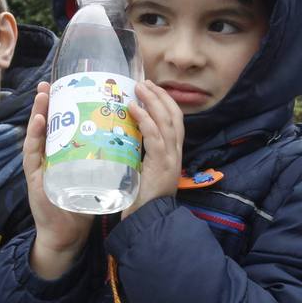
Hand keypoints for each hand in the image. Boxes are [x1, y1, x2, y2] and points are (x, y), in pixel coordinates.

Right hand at [24, 83, 92, 279]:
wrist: (67, 234)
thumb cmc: (80, 206)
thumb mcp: (93, 177)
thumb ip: (101, 160)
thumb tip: (124, 141)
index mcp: (61, 156)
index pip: (61, 128)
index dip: (62, 108)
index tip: (66, 87)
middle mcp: (47, 158)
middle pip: (45, 127)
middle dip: (46, 104)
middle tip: (48, 84)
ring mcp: (39, 167)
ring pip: (37, 135)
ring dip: (38, 114)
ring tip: (43, 96)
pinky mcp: (35, 178)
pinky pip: (33, 154)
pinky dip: (35, 137)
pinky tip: (39, 122)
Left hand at [123, 80, 183, 218]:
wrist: (148, 220)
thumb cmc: (141, 199)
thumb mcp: (143, 171)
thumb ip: (139, 155)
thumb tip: (125, 138)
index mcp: (173, 154)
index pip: (175, 121)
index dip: (165, 102)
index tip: (152, 90)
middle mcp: (176, 153)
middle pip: (174, 116)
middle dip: (160, 96)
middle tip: (144, 83)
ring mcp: (170, 158)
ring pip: (166, 121)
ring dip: (152, 101)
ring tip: (139, 87)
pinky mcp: (161, 164)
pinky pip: (155, 135)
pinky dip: (144, 119)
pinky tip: (133, 108)